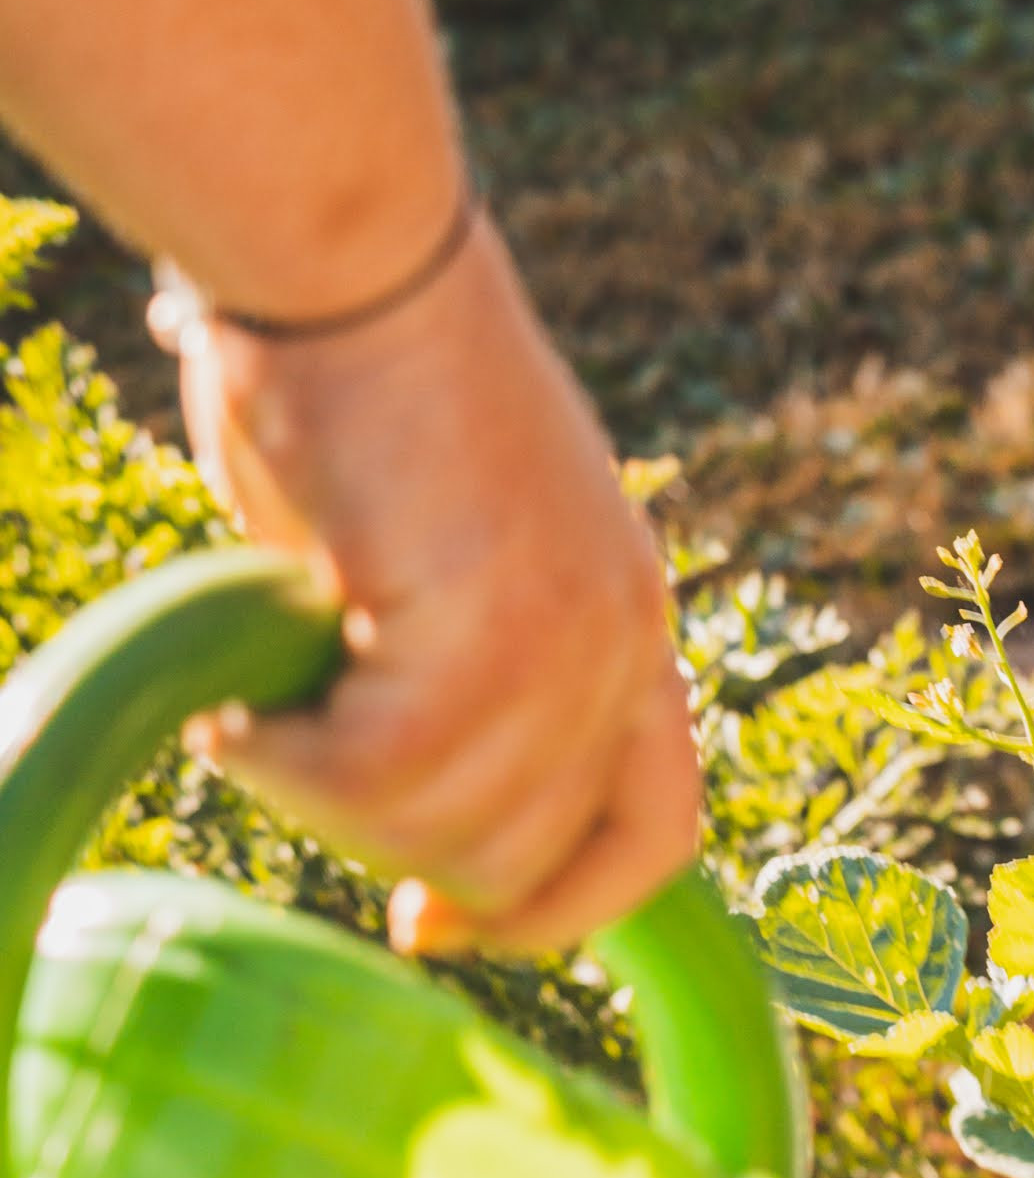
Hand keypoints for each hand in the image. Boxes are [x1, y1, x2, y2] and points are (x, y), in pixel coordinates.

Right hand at [164, 214, 701, 956]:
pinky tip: (233, 720)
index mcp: (631, 625)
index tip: (439, 926)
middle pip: (534, 853)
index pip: (656, 831)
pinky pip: (386, 775)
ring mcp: (573, 639)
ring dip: (328, 806)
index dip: (559, 906)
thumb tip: (395, 802)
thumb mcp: (431, 558)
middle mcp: (627, 642)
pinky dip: (293, 771)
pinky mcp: (493, 624)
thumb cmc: (351, 380)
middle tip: (285, 770)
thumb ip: (444, 677)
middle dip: (398, 851)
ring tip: (249, 726)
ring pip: (457, 830)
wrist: (341, 251)